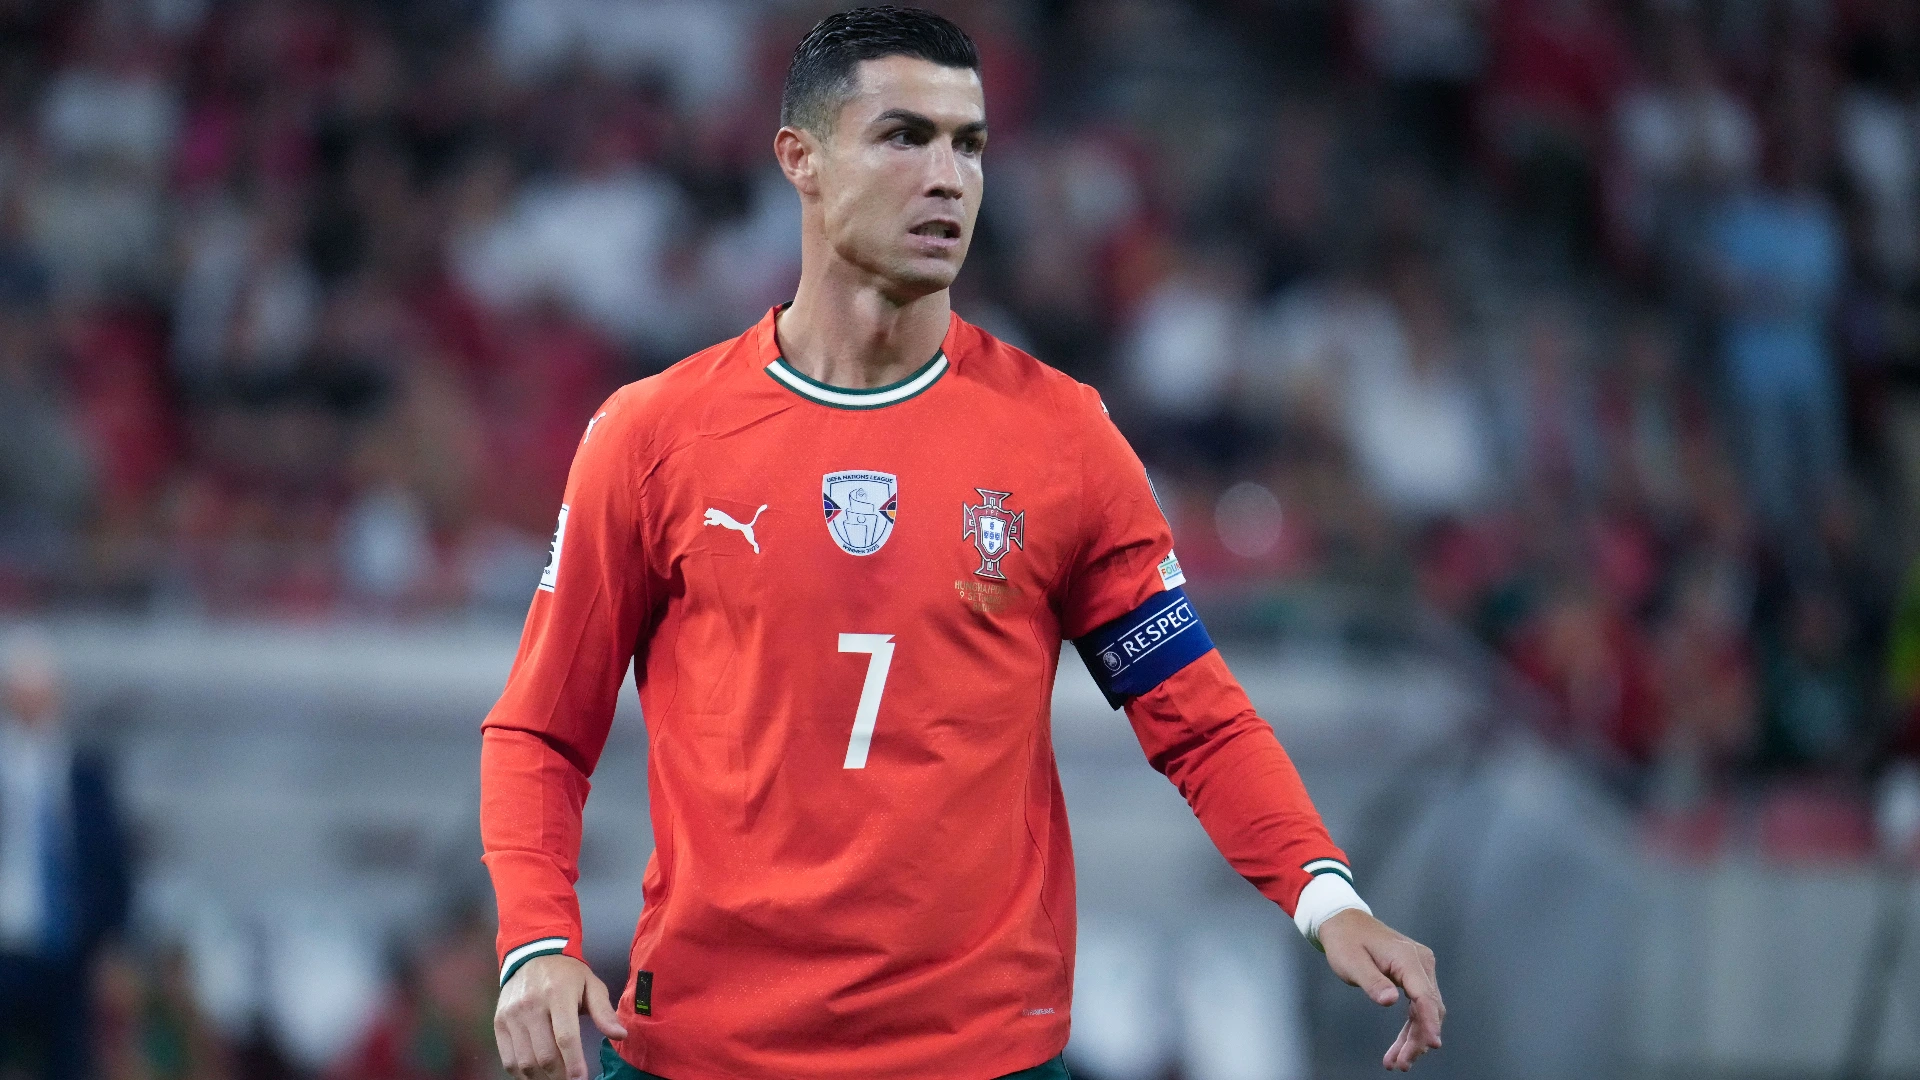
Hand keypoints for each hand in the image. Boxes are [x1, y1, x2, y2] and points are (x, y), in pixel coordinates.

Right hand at [494, 954, 628, 1079]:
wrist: (531, 952)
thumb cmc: (566, 973)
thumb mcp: (591, 984)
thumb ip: (604, 1011)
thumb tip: (620, 1035)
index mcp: (558, 994)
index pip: (565, 1037)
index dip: (574, 1063)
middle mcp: (531, 1006)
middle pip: (544, 1054)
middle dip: (560, 1075)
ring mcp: (512, 1015)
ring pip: (525, 1061)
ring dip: (542, 1078)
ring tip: (556, 1079)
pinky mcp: (499, 1023)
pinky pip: (508, 1059)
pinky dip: (522, 1074)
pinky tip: (537, 1075)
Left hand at [1317, 908, 1443, 1071]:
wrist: (1344, 922)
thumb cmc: (1346, 941)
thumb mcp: (1352, 962)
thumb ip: (1372, 981)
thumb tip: (1390, 1001)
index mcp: (1407, 958)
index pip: (1425, 995)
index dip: (1429, 1022)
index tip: (1432, 1044)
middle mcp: (1420, 962)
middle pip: (1429, 1007)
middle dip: (1418, 1038)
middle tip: (1401, 1063)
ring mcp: (1420, 969)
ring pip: (1426, 1010)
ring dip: (1414, 1037)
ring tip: (1398, 1062)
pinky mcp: (1414, 976)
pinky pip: (1418, 1006)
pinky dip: (1411, 1027)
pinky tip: (1400, 1047)